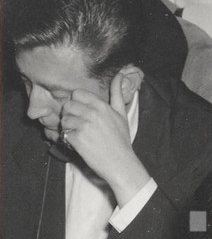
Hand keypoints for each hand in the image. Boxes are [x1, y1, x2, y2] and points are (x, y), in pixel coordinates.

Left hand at [59, 74, 150, 204]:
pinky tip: (79, 144)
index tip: (84, 114)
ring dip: (68, 128)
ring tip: (80, 136)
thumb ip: (117, 94)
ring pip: (64, 119)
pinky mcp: (77, 139)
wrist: (121, 163)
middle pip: (68, 106)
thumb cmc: (121, 140)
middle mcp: (92, 113)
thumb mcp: (122, 115)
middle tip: (80, 127)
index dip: (78, 104)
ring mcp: (84, 126)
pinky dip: (68, 140)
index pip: (77, 94)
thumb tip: (119, 74)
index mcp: (102, 106)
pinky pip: (63, 133)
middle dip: (71, 116)